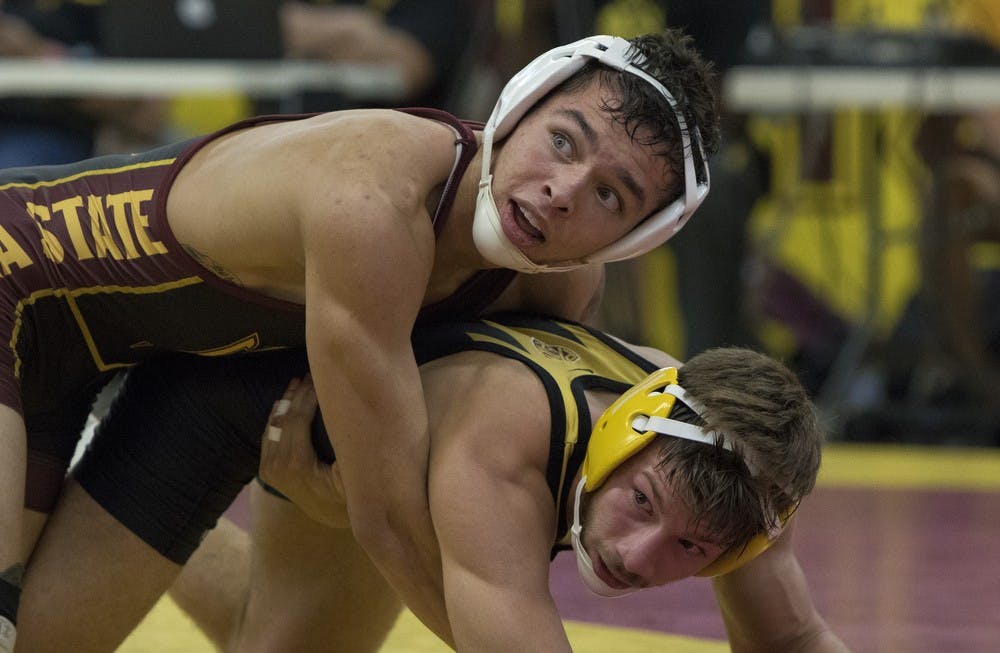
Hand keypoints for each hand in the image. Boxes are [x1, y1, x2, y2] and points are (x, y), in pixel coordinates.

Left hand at [259, 376, 348, 526]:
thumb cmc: (347, 490)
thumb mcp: (351, 470)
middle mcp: (277, 466)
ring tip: (298, 382)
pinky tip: (287, 400)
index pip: (298, 419)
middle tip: (310, 374)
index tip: (319, 379)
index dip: (308, 396)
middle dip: (298, 394)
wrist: (328, 514)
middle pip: (284, 419)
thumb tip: (352, 413)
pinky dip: (277, 415)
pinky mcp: (265, 470)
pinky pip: (268, 434)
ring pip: (273, 424)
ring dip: (286, 402)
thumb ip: (349, 446)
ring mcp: (268, 469)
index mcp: (297, 465)